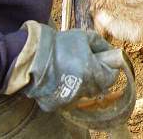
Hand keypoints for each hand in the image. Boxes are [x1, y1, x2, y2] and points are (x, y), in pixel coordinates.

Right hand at [3, 21, 120, 111]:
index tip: (103, 61)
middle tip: (86, 63)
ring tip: (70, 69)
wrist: (31, 54)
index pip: (111, 77)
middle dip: (96, 76)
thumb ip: (101, 44)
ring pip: (83, 93)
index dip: (109, 68)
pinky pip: (67, 99)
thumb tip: (111, 51)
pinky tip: (59, 77)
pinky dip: (66, 90)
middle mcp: (83, 88)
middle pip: (98, 86)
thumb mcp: (84, 37)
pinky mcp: (55, 104)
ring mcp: (69, 98)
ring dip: (82, 83)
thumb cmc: (59, 44)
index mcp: (92, 72)